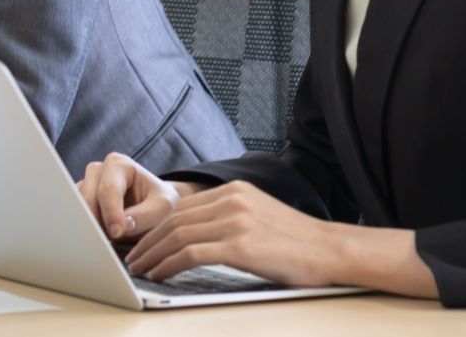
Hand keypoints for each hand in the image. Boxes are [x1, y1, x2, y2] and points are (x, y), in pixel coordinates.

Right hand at [77, 151, 202, 239]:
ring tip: (108, 240)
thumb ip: (146, 215)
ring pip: (79, 209)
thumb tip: (123, 226)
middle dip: (98, 220)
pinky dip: (87, 229)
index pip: (108, 189)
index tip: (117, 233)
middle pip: (88, 198)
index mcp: (118, 164)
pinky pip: (77, 217)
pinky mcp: (80, 202)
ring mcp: (86, 186)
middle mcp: (97, 171)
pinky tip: (100, 238)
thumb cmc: (160, 202)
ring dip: (92, 226)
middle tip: (110, 240)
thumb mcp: (164, 207)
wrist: (156, 208)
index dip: (111, 212)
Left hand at [123, 180, 342, 285]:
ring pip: (177, 236)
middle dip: (147, 240)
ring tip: (140, 268)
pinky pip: (190, 253)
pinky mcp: (239, 245)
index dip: (155, 226)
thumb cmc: (298, 242)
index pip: (181, 207)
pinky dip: (168, 264)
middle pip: (174, 219)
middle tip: (132, 256)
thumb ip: (228, 217)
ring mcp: (235, 221)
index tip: (142, 241)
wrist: (334, 251)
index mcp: (234, 191)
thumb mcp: (259, 216)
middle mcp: (231, 200)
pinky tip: (160, 274)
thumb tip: (196, 234)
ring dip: (153, 254)